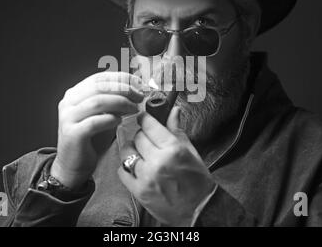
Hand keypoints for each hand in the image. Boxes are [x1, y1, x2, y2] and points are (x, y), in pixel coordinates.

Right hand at [51, 72, 143, 190]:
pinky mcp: (72, 134)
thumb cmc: (91, 138)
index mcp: (75, 93)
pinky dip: (110, 119)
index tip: (138, 83)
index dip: (121, 78)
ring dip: (120, 103)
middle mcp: (69, 102)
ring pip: (98, 102)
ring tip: (134, 109)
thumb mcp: (103, 114)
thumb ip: (114, 100)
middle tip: (139, 97)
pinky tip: (120, 121)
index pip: (100, 77)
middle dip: (124, 89)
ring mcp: (68, 117)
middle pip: (100, 87)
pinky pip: (94, 122)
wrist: (73, 165)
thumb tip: (136, 89)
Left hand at [118, 107, 215, 225]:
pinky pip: (122, 171)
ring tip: (139, 152)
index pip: (150, 125)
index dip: (145, 119)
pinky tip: (135, 167)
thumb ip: (177, 131)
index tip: (143, 117)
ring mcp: (146, 177)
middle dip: (142, 136)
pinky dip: (126, 167)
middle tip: (147, 139)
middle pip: (138, 138)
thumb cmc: (198, 182)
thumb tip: (173, 111)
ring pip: (127, 153)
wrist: (199, 210)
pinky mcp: (139, 191)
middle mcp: (158, 162)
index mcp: (173, 149)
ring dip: (132, 150)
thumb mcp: (191, 153)